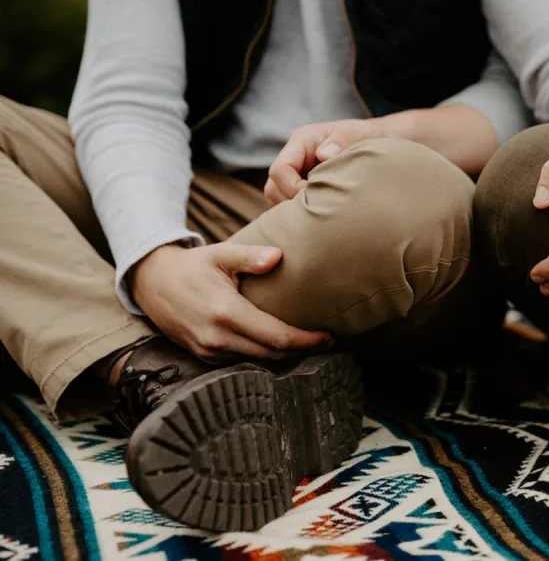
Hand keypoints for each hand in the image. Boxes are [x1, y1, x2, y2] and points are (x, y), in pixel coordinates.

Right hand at [132, 244, 332, 361]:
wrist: (152, 284)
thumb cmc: (192, 266)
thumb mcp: (220, 254)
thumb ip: (250, 256)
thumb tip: (279, 256)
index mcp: (225, 312)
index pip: (276, 336)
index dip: (306, 340)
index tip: (329, 337)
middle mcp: (217, 338)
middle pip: (272, 354)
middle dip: (303, 350)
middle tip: (328, 341)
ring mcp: (209, 351)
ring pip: (259, 361)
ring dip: (286, 356)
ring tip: (311, 344)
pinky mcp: (204, 356)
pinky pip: (242, 362)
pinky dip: (265, 356)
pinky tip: (282, 347)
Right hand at [265, 119, 379, 204]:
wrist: (378, 141)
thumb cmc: (366, 136)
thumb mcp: (355, 133)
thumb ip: (340, 141)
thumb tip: (324, 156)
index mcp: (301, 141)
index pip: (280, 169)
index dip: (292, 187)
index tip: (315, 197)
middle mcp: (294, 157)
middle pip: (273, 187)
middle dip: (291, 202)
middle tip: (318, 211)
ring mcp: (296, 172)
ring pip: (278, 197)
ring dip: (295, 210)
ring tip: (319, 215)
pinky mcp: (302, 186)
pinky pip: (290, 204)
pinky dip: (301, 213)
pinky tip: (321, 217)